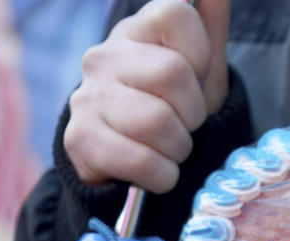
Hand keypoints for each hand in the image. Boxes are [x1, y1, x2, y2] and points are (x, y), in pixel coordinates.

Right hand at [63, 0, 229, 192]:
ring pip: (159, 122)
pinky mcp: (80, 139)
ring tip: (170, 147)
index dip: (200, 52)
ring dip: (179, 148)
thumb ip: (209, 27)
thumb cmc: (171, 107)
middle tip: (185, 123)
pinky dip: (163, 175)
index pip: (176, 14)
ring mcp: (88, 97)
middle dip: (194, 110)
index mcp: (136, 31)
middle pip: (173, 73)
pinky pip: (142, 161)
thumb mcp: (199, 69)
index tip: (195, 77)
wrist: (128, 159)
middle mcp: (104, 56)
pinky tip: (157, 170)